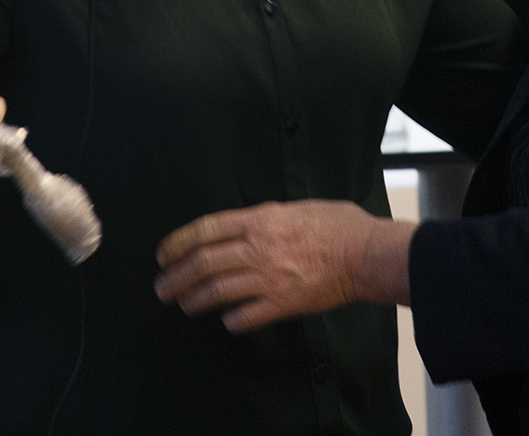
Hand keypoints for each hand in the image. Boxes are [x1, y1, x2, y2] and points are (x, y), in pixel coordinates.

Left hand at [153, 200, 414, 331]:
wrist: (366, 254)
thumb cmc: (340, 226)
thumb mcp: (298, 207)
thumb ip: (269, 217)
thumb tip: (252, 225)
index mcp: (260, 220)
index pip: (205, 230)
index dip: (178, 243)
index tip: (164, 254)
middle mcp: (258, 248)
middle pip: (202, 263)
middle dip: (176, 277)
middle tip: (163, 287)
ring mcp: (268, 277)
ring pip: (217, 291)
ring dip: (194, 300)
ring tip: (184, 305)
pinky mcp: (283, 303)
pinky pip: (246, 316)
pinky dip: (231, 320)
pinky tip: (226, 321)